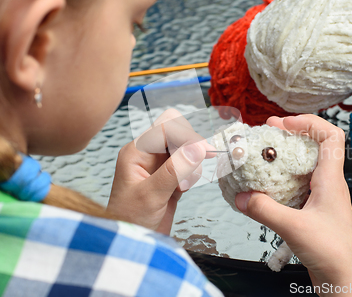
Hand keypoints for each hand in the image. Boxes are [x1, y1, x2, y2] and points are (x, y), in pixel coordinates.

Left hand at [107, 109, 214, 233]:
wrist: (132, 242)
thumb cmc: (130, 220)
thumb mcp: (151, 195)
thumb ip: (175, 169)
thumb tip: (197, 147)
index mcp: (137, 151)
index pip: (166, 126)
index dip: (186, 135)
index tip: (203, 150)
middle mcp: (147, 154)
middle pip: (179, 133)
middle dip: (190, 149)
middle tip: (192, 171)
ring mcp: (159, 165)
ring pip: (187, 149)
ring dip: (192, 165)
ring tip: (182, 187)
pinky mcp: (170, 176)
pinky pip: (188, 164)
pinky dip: (192, 174)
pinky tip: (183, 189)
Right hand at [235, 115, 351, 295]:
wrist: (345, 279)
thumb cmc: (334, 253)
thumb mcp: (295, 228)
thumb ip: (266, 211)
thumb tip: (243, 197)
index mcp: (331, 180)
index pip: (331, 136)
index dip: (309, 123)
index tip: (284, 123)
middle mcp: (328, 184)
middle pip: (314, 146)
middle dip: (291, 135)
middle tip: (267, 133)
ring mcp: (321, 197)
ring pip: (304, 167)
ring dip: (285, 158)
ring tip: (263, 156)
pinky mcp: (312, 211)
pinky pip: (297, 187)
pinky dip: (281, 182)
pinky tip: (265, 189)